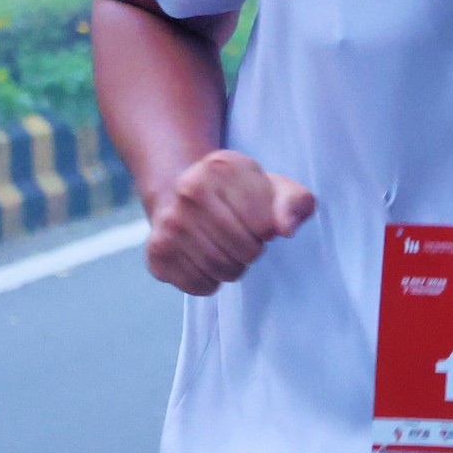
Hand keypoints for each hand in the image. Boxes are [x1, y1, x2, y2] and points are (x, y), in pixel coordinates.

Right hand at [145, 149, 315, 295]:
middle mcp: (188, 190)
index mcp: (221, 167)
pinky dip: (210, 281)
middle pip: (244, 251)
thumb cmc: (240, 195)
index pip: (265, 225)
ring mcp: (168, 222)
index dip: (267, 230)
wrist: (185, 196)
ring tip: (225, 249)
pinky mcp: (157, 253)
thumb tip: (285, 229)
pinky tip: (205, 259)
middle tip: (242, 239)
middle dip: (251, 251)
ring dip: (233, 268)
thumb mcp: (276, 188)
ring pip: (222, 271)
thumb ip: (295, 203)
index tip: (257, 220)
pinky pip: (199, 286)